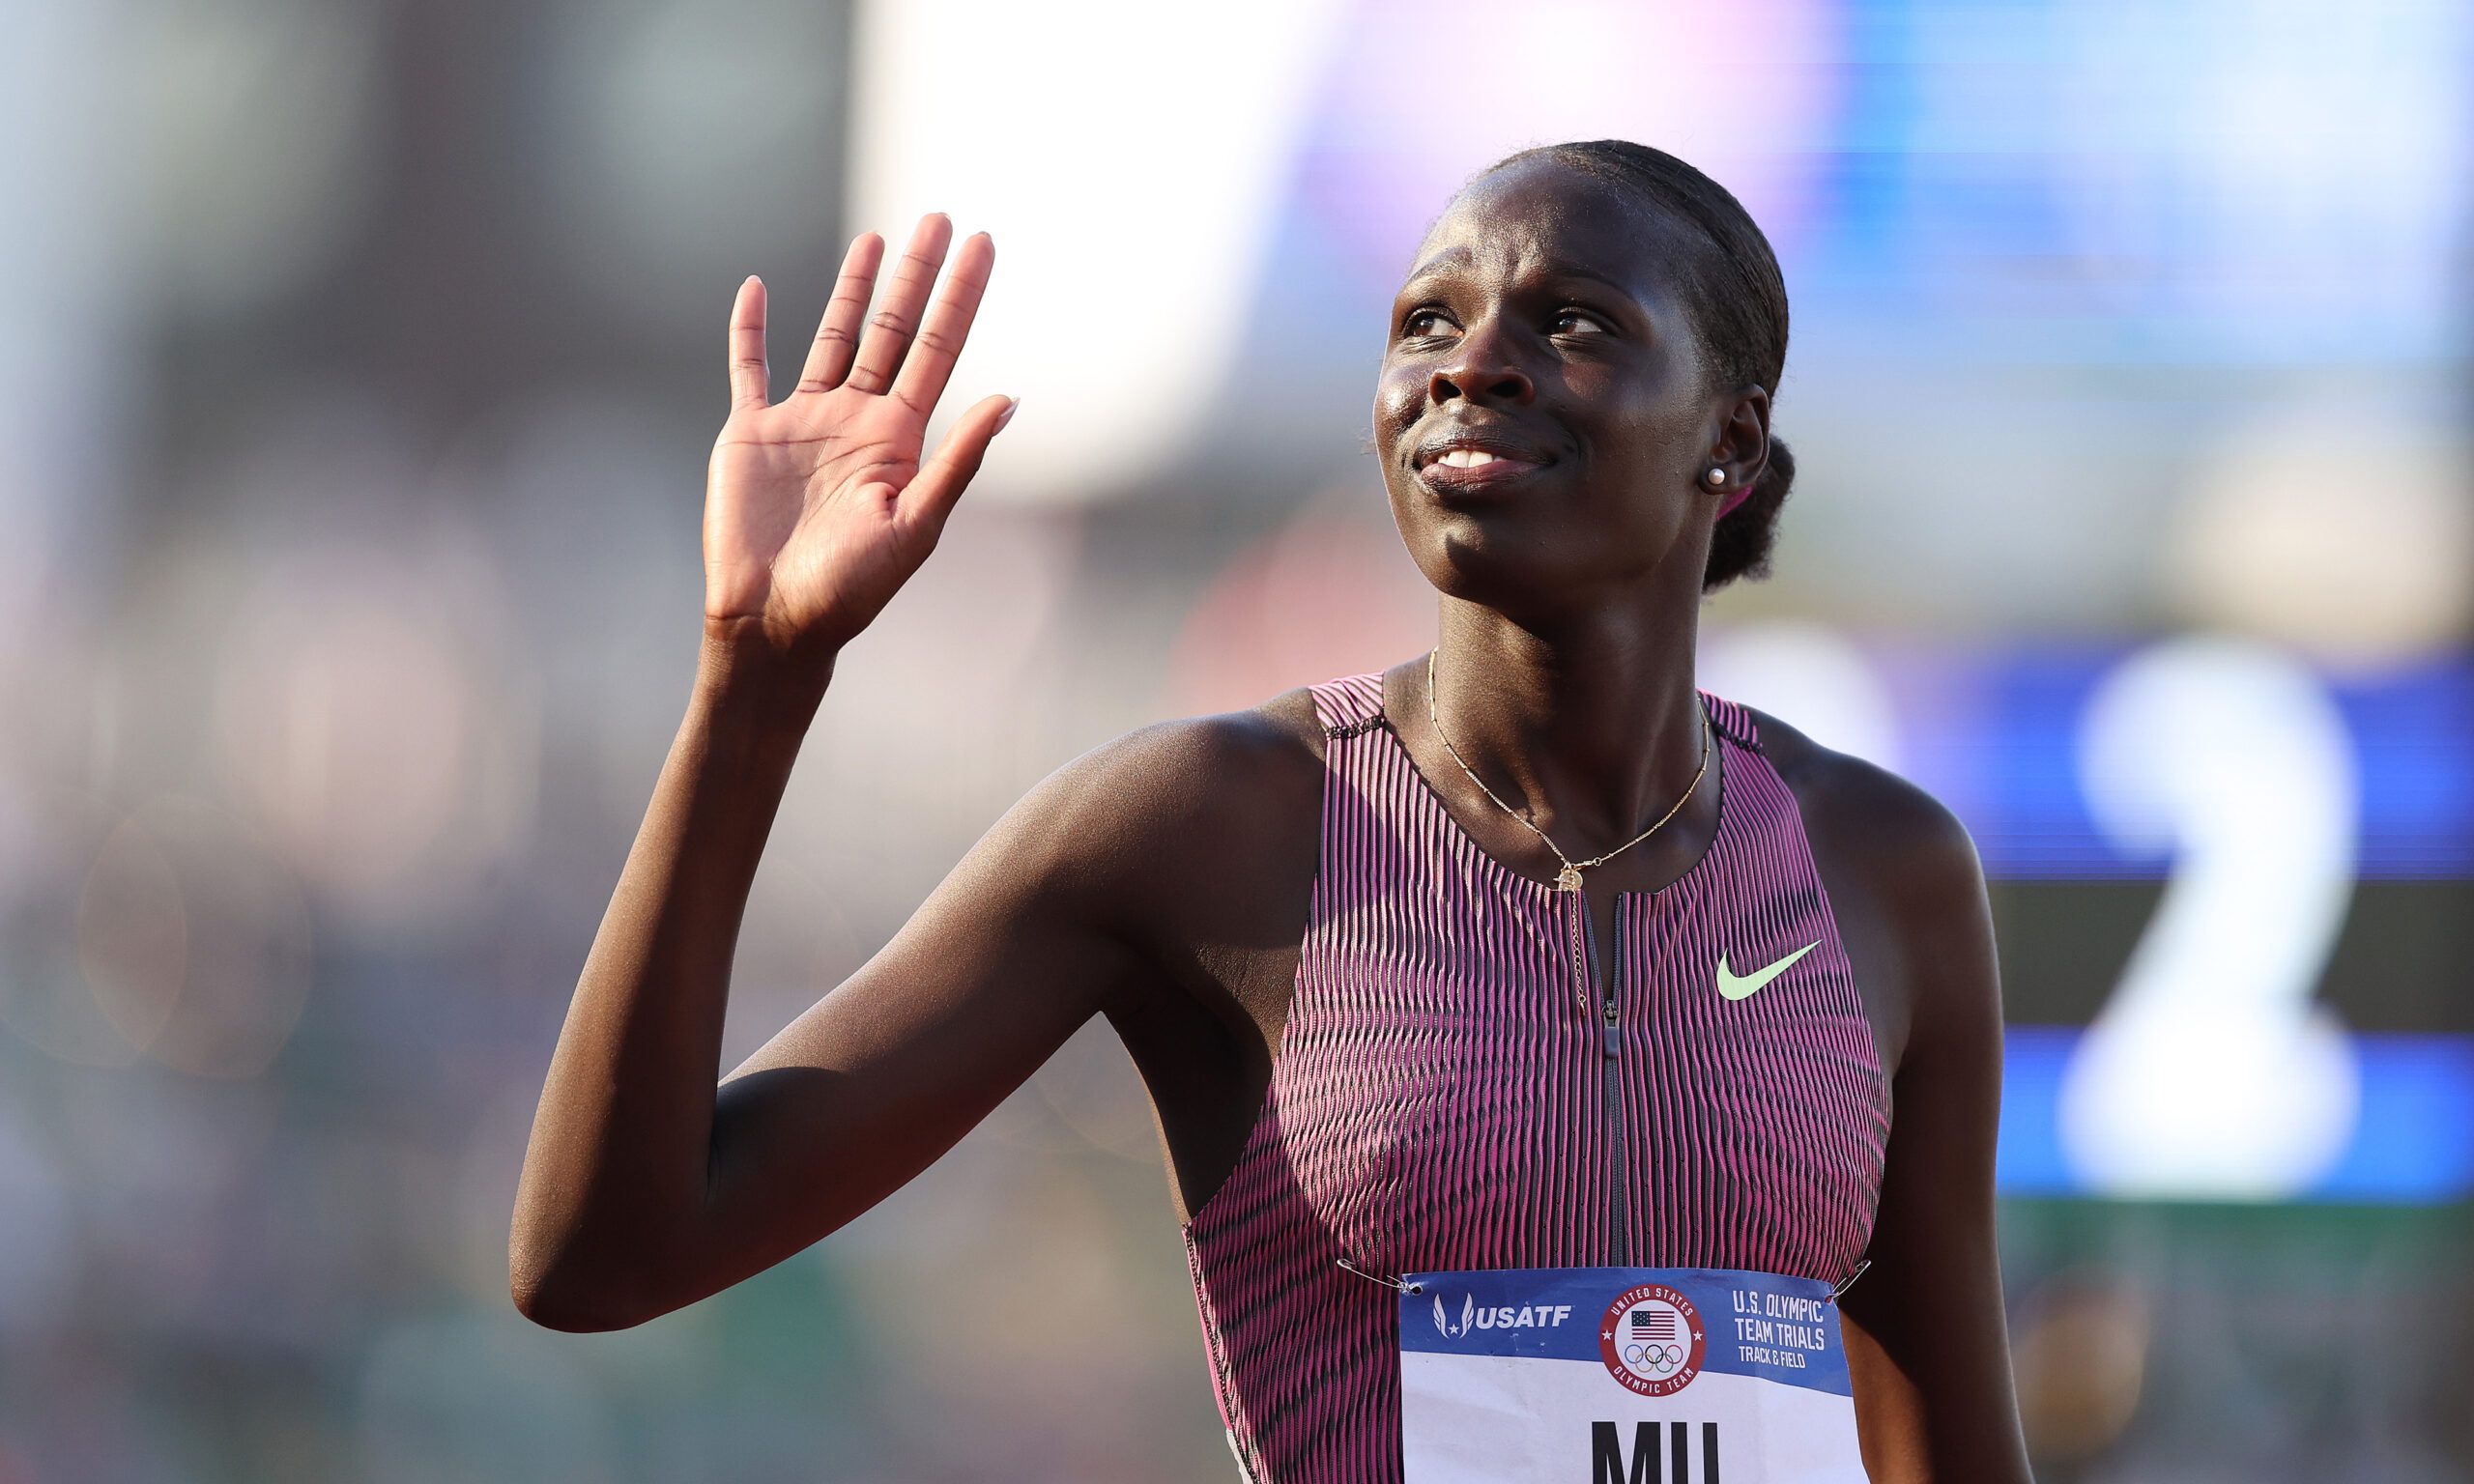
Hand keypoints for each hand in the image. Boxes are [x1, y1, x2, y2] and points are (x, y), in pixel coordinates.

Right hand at [702, 214, 1013, 660]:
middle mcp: (855, 420)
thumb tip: (1009, 399)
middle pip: (893, 330)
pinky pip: (749, 368)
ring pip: (832, 336)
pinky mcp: (750, 433)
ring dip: (853, 289)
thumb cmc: (850, 590)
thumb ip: (958, 461)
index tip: (983, 244)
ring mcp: (803, 422)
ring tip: (877, 241)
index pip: (939, 350)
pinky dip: (750, 329)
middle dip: (918, 276)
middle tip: (940, 218)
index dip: (961, 296)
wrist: (774, 623)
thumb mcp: (915, 525)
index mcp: (899, 440)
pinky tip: (757, 289)